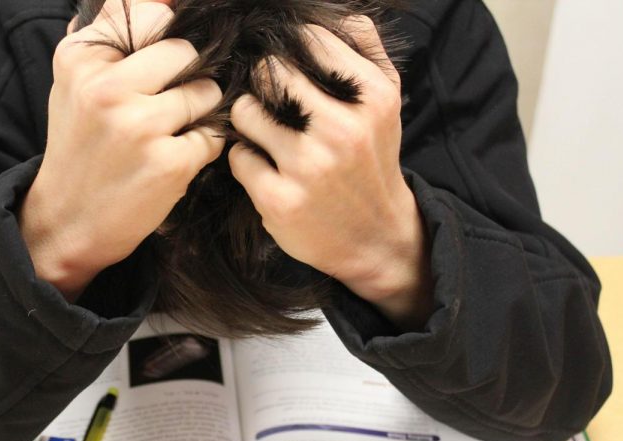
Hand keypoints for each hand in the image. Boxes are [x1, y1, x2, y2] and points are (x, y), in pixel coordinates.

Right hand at [20, 0, 223, 300]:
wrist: (69, 220)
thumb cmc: (79, 147)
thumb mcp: (75, 84)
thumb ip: (107, 36)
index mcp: (82, 60)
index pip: (153, 15)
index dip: (169, 39)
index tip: (167, 61)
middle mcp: (108, 88)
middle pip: (186, 51)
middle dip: (189, 74)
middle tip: (172, 101)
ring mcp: (140, 126)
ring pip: (206, 92)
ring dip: (199, 111)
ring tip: (171, 131)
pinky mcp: (169, 162)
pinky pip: (212, 136)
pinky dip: (201, 147)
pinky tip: (174, 159)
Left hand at [228, 16, 431, 329]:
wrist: (375, 236)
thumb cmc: (372, 160)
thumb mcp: (385, 104)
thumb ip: (365, 50)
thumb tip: (335, 13)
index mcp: (372, 97)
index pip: (308, 41)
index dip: (289, 51)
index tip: (287, 70)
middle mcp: (342, 129)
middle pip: (270, 72)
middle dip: (263, 85)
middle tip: (272, 105)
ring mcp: (309, 166)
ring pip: (245, 112)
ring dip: (248, 122)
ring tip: (265, 136)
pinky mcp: (280, 199)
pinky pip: (238, 156)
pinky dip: (245, 160)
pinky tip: (265, 169)